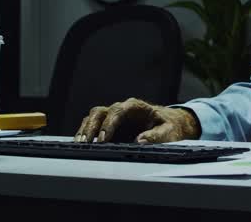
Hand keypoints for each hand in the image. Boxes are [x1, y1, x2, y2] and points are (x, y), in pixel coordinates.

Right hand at [74, 98, 200, 143]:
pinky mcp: (110, 125)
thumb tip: (140, 141)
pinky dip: (86, 132)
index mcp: (135, 107)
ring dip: (86, 129)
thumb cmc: (169, 126)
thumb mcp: (169, 131)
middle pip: (101, 112)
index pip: (118, 111)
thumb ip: (156, 136)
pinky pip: (94, 125)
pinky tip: (81, 142)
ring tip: (81, 143)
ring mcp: (114, 116)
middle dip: (92, 126)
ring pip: (94, 116)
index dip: (109, 124)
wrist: (169, 124)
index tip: (104, 138)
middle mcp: (122, 109)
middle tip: (87, 142)